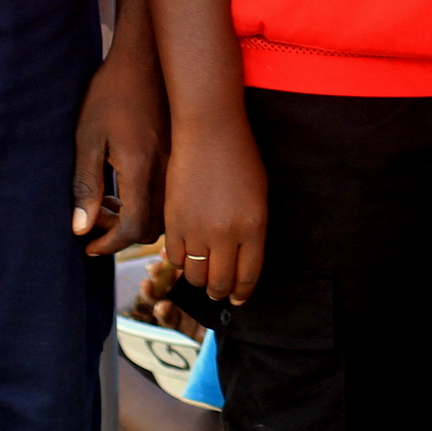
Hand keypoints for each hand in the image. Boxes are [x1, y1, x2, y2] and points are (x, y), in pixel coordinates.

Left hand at [73, 38, 167, 255]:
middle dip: (121, 234)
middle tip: (94, 220)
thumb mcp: (88, 138)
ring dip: (136, 219)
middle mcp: (165, 170)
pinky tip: (127, 186)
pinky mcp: (181, 153)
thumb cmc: (112, 93)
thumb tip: (81, 227)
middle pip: (152, 227)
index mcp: (140, 168)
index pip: (133, 228)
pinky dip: (149, 202)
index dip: (109, 244)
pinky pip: (170, 194)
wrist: (146, 57)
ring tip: (108, 205)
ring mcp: (177, 162)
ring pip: (164, 213)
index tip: (88, 245)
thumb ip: (86, 184)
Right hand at [160, 112, 266, 306]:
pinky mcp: (173, 222)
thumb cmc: (240, 159)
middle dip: (221, 292)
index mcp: (254, 227)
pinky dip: (179, 261)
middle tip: (219, 291)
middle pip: (220, 281)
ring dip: (199, 279)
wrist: (209, 132)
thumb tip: (242, 260)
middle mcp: (226, 233)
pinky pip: (174, 257)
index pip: (248, 275)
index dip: (242, 291)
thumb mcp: (258, 197)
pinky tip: (185, 255)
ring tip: (202, 274)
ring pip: (195, 274)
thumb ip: (251, 231)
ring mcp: (197, 229)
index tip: (239, 298)